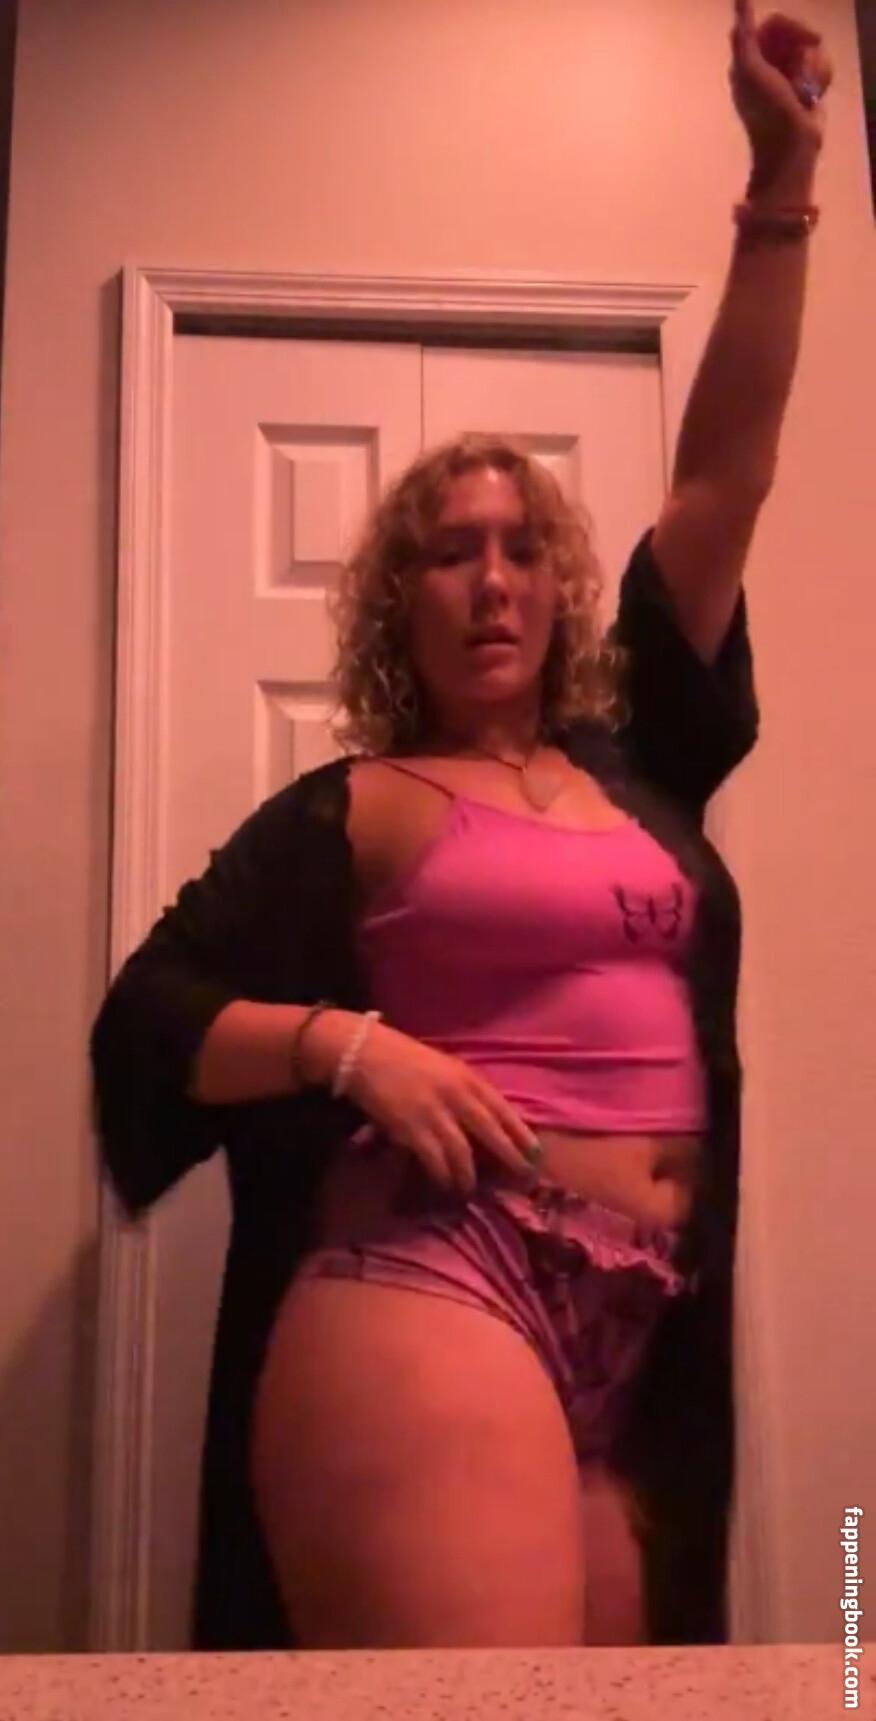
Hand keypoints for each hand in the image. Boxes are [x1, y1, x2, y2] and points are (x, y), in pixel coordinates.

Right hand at [335, 1017, 542, 1196]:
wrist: (364, 1052)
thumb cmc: (404, 1059)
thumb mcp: (444, 1068)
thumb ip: (465, 1091)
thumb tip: (486, 1121)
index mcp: (467, 1077)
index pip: (503, 1109)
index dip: (522, 1134)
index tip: (537, 1154)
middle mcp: (457, 1094)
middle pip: (492, 1133)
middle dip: (510, 1158)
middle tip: (522, 1179)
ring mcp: (434, 1112)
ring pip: (463, 1153)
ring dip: (469, 1175)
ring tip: (470, 1190)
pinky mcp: (411, 1128)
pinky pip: (434, 1159)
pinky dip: (442, 1175)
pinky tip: (445, 1184)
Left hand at [731, 3, 832, 181]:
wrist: (790, 148)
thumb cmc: (767, 112)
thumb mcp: (750, 69)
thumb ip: (744, 33)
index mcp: (750, 58)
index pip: (775, 23)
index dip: (793, 28)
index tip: (809, 39)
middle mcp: (768, 63)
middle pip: (796, 34)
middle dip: (805, 54)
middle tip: (804, 75)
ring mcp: (787, 75)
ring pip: (812, 51)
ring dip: (813, 72)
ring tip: (804, 94)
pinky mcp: (805, 85)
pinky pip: (820, 67)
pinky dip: (820, 81)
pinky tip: (812, 98)